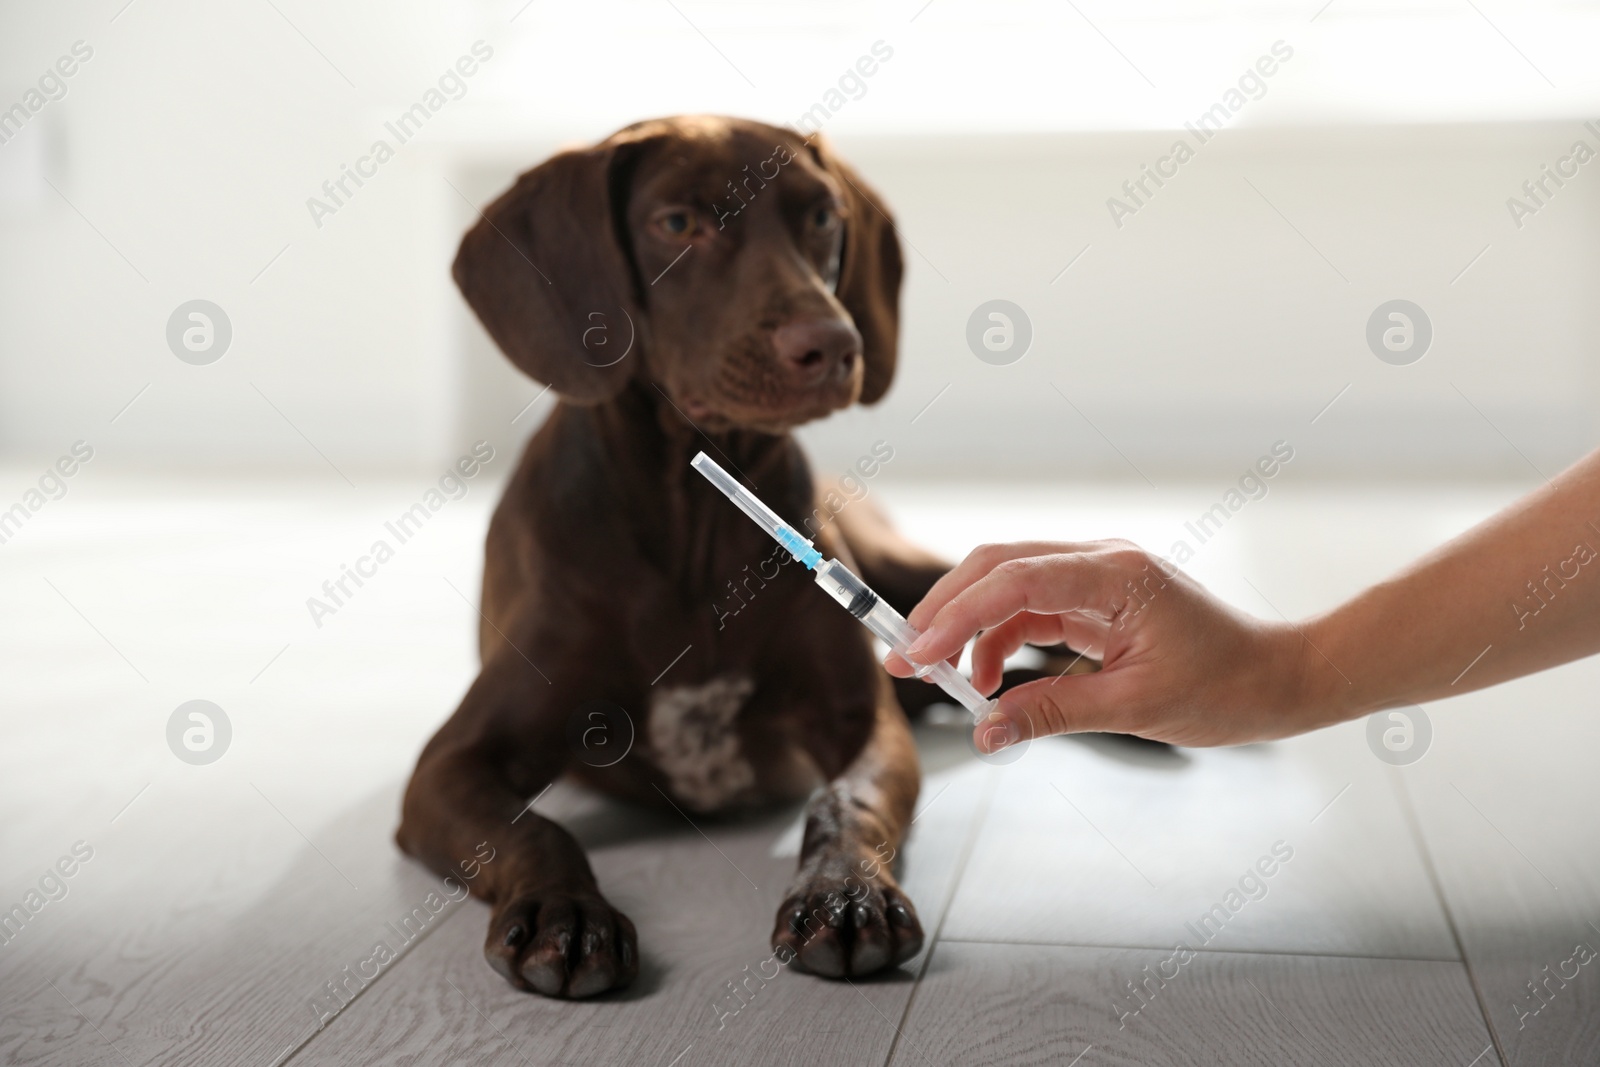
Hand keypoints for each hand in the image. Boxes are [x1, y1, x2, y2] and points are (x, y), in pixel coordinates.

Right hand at [883, 541, 1321, 750]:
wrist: (1279, 678)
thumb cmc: (1226, 688)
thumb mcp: (1135, 710)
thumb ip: (1052, 713)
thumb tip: (985, 732)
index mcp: (1116, 575)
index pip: (1014, 581)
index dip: (956, 617)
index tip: (917, 655)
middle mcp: (1102, 561)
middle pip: (998, 566)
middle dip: (945, 610)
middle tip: (904, 657)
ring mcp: (1098, 577)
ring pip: (1008, 585)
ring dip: (969, 628)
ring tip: (944, 681)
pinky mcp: (1096, 599)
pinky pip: (1031, 609)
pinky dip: (1000, 640)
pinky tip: (990, 682)